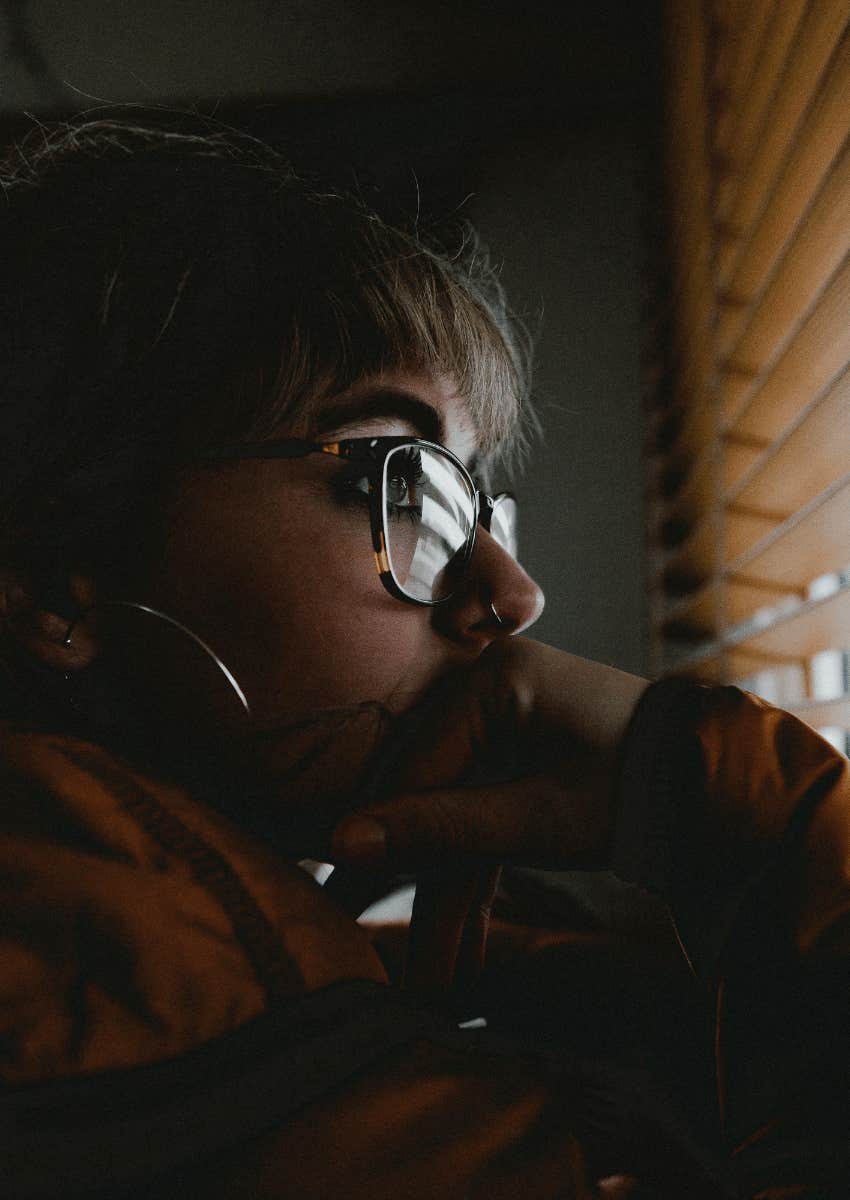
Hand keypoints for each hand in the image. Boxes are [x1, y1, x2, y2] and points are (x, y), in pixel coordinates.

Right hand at [330, 638, 647, 994]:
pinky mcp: (527, 763)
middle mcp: (493, 695)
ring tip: (431, 981)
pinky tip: (461, 954)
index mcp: (494, 682)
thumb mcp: (536, 817)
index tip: (334, 882)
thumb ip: (443, 829)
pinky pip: (489, 823)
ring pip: (460, 820)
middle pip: (433, 796)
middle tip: (361, 932)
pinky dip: (481, 881)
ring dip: (451, 898)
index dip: (377, 829)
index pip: (416, 763)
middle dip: (414, 880)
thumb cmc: (634, 788)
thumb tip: (345, 843)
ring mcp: (510, 729)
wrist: (718, 790)